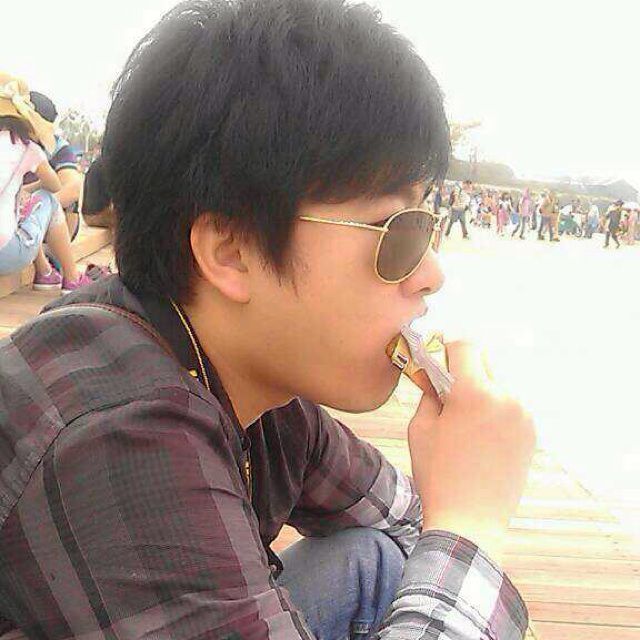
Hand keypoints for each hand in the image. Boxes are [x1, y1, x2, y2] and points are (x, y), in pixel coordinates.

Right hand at [407, 341, 535, 565]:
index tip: (436, 360)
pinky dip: (494, 410)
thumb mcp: (421, 428)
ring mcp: (523, 416)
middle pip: (485, 362)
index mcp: (475, 393)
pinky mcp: (531, 433)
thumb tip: (435, 374)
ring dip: (480, 391)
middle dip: (464, 369)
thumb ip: (430, 392)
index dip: (448, 348)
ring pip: (498, 385)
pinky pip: (509, 407)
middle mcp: (506, 398)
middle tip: (446, 390)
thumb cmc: (437, 474)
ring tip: (463, 421)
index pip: (466, 346)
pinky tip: (479, 436)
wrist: (470, 522)